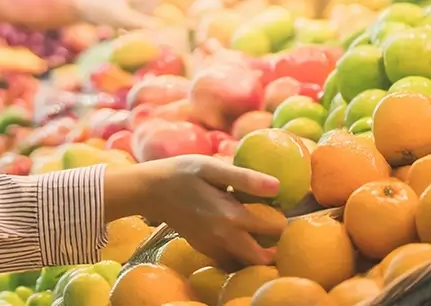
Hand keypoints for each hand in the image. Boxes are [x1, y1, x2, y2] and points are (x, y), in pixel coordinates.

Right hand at [103, 156, 283, 268]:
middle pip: (261, 257)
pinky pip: (227, 257)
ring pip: (244, 261)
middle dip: (273, 247)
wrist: (148, 190)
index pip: (274, 229)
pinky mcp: (202, 248)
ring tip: (255, 231)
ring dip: (255, 252)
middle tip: (272, 228)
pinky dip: (237, 251)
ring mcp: (211, 246)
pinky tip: (233, 231)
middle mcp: (223, 237)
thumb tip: (278, 186)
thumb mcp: (211, 168)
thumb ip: (244, 178)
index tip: (279, 208)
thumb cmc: (181, 173)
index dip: (282, 220)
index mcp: (231, 216)